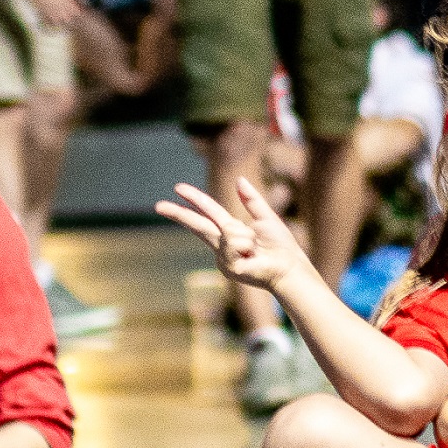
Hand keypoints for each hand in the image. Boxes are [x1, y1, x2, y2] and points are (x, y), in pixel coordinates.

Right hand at [155, 177, 317, 301]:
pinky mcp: (227, 268)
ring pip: (227, 231)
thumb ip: (252, 200)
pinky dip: (246, 246)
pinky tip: (252, 258)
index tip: (178, 188)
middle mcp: (223, 244)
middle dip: (179, 214)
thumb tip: (239, 179)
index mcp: (231, 230)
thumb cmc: (281, 246)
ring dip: (246, 236)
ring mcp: (223, 258)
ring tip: (256, 249)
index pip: (209, 212)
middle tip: (157, 205)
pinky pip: (233, 244)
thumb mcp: (266, 217)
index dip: (195, 199)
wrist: (289, 268)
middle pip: (197, 225)